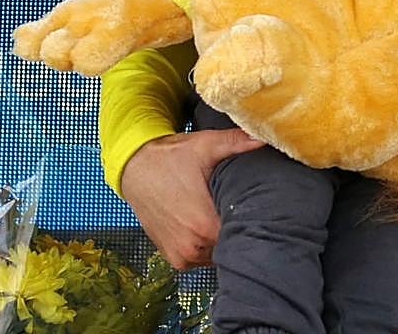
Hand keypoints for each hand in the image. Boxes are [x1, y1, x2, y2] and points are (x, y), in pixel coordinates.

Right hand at [120, 129, 261, 269]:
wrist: (134, 168)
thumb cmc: (170, 157)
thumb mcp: (205, 146)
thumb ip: (237, 142)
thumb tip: (263, 137)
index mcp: (205, 226)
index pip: (245, 235)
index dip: (256, 221)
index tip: (261, 208)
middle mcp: (193, 247)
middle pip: (233, 245)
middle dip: (240, 228)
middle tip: (241, 206)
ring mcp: (183, 257)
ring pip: (219, 253)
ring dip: (223, 239)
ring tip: (222, 214)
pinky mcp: (175, 259)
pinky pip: (202, 258)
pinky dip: (208, 245)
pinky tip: (208, 225)